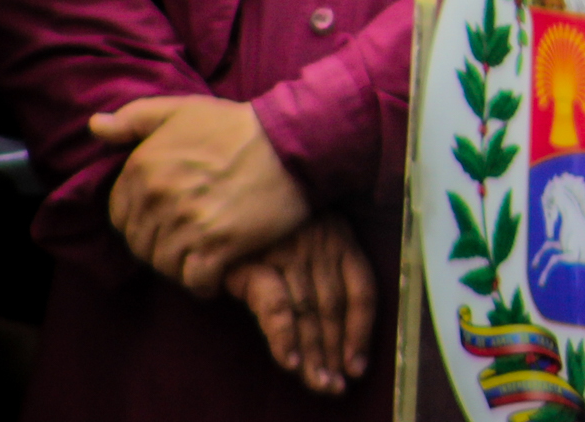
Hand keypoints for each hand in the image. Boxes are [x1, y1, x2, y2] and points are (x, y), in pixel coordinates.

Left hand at [94, 96, 311, 295]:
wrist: (291, 142)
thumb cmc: (236, 126)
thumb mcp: (181, 110)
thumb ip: (134, 118)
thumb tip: (95, 126)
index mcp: (143, 167)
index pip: (120, 216)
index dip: (141, 222)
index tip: (166, 220)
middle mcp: (158, 197)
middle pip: (141, 245)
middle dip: (160, 246)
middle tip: (187, 241)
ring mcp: (186, 224)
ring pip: (166, 266)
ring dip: (182, 266)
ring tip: (202, 256)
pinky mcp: (218, 247)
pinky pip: (195, 281)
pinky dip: (204, 283)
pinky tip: (218, 272)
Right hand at [226, 215, 375, 396]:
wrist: (221, 197)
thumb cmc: (272, 223)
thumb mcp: (310, 232)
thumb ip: (325, 269)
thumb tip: (341, 331)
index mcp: (340, 237)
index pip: (362, 291)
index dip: (361, 332)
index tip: (358, 366)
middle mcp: (319, 245)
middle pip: (334, 308)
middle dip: (336, 352)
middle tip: (335, 388)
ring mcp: (288, 253)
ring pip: (308, 313)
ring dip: (314, 354)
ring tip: (318, 384)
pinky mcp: (255, 263)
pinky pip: (276, 305)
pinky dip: (285, 336)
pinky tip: (290, 363)